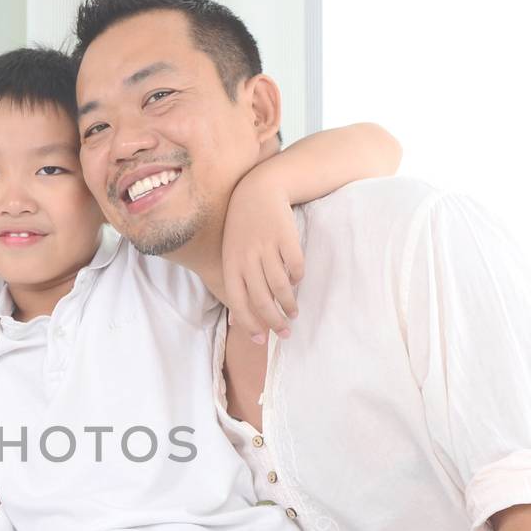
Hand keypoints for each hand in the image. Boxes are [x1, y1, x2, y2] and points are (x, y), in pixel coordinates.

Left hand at [221, 170, 303, 344]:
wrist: (257, 190)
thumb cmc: (243, 229)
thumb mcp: (231, 254)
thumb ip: (236, 283)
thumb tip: (237, 319)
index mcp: (231, 265)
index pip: (238, 303)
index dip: (250, 324)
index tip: (261, 340)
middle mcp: (247, 259)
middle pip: (262, 300)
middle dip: (274, 321)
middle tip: (285, 332)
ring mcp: (266, 248)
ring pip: (281, 286)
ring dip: (289, 304)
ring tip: (294, 312)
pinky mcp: (285, 237)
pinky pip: (295, 266)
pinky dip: (298, 278)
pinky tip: (298, 281)